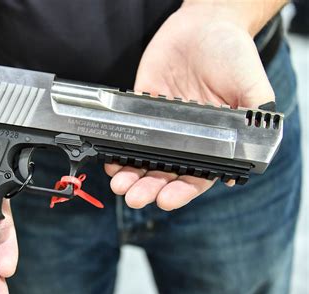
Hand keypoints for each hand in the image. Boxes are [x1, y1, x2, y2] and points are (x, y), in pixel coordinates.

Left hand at [106, 3, 274, 210]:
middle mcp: (183, 137)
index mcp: (212, 140)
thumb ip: (253, 119)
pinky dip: (116, 148)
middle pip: (164, 172)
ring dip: (129, 174)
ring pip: (142, 158)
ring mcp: (160, 124)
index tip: (166, 199)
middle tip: (134, 197)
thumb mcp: (251, 86)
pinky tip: (110, 159)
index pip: (195, 175)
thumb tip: (251, 158)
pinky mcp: (141, 107)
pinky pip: (127, 132)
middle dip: (148, 188)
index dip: (181, 191)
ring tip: (119, 184)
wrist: (204, 24)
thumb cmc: (233, 54)